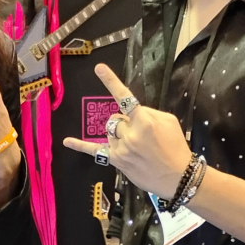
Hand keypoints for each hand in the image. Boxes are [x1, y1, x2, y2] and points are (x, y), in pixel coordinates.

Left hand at [63, 63, 191, 195]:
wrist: (178, 177)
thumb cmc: (176, 147)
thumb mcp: (169, 122)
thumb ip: (148, 112)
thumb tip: (131, 111)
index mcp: (144, 121)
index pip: (125, 97)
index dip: (111, 82)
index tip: (98, 68)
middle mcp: (129, 134)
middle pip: (116, 118)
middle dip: (125, 122)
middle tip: (141, 135)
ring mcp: (121, 149)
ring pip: (109, 132)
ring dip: (119, 134)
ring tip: (137, 146)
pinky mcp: (116, 161)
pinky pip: (95, 151)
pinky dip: (80, 146)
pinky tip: (67, 141)